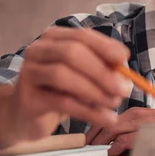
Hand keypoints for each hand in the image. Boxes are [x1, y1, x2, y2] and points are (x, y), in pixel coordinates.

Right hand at [9, 27, 129, 140]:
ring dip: (95, 91)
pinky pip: (61, 102)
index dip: (105, 46)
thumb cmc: (62, 89)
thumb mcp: (86, 76)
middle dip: (102, 72)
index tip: (124, 58)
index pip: (82, 36)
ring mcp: (29, 73)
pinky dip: (88, 111)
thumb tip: (126, 76)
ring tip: (115, 103)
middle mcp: (38, 50)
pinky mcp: (28, 99)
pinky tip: (106, 119)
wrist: (28, 114)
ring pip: (63, 76)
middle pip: (72, 53)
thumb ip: (105, 70)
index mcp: (55, 38)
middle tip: (123, 89)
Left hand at [86, 107, 154, 155]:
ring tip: (92, 150)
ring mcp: (143, 124)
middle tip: (83, 146)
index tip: (86, 138)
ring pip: (112, 129)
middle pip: (106, 122)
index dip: (94, 127)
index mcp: (138, 111)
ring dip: (99, 141)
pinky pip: (125, 140)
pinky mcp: (149, 134)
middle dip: (91, 135)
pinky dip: (114, 147)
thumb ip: (136, 129)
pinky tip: (111, 153)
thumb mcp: (154, 124)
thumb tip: (118, 142)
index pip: (108, 117)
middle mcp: (138, 115)